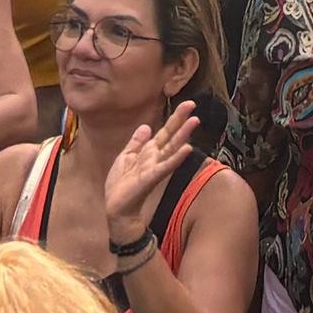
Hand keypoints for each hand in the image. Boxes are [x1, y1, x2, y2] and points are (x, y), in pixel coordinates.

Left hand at [102, 100, 199, 236]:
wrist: (117, 208)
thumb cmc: (121, 185)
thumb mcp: (125, 157)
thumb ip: (136, 143)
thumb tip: (146, 126)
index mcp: (148, 151)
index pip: (165, 132)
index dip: (175, 118)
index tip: (186, 104)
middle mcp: (155, 157)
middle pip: (171, 136)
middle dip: (181, 120)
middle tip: (193, 104)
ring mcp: (155, 167)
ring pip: (172, 148)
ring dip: (183, 135)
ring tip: (195, 121)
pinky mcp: (151, 177)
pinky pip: (166, 166)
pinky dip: (177, 157)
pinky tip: (187, 148)